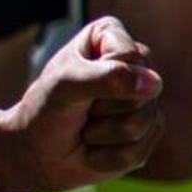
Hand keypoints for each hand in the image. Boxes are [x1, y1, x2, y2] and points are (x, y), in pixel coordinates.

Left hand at [0, 17, 164, 191]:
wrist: (36, 153)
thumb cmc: (46, 110)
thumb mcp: (65, 86)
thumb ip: (106, 78)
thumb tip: (154, 84)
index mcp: (110, 35)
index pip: (128, 56)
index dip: (100, 79)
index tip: (73, 83)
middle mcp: (135, 63)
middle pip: (143, 90)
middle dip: (103, 108)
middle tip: (80, 108)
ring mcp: (146, 99)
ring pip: (143, 122)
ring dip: (103, 134)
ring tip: (86, 128)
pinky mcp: (148, 133)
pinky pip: (139, 151)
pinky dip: (107, 156)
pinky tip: (94, 149)